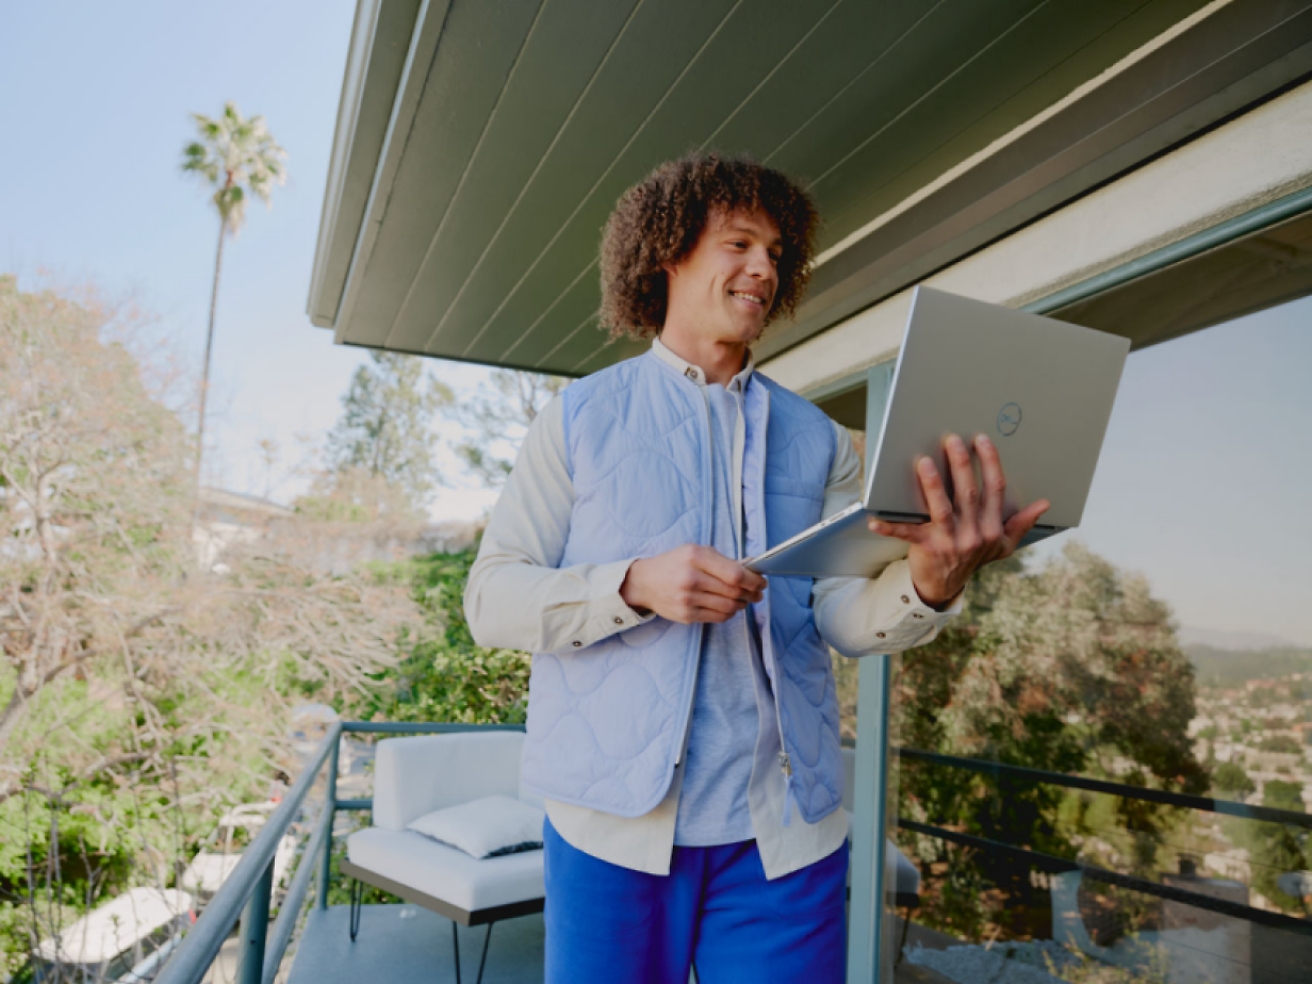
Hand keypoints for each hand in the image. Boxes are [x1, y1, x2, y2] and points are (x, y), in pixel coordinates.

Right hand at [620, 544, 766, 623]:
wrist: (645, 582)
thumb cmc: (674, 564)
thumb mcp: (696, 552)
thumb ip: (722, 560)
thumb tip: (750, 570)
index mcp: (695, 556)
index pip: (734, 574)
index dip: (753, 580)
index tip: (762, 582)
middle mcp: (691, 578)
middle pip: (734, 592)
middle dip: (752, 594)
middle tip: (757, 593)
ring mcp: (687, 599)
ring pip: (729, 607)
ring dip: (742, 604)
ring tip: (744, 600)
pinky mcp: (686, 615)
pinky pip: (718, 617)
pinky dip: (729, 613)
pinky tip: (730, 607)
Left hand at [868, 433, 1048, 607]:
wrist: (945, 585)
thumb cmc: (973, 557)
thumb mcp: (1002, 544)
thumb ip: (1021, 523)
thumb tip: (1044, 503)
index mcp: (992, 528)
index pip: (995, 490)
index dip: (990, 463)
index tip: (982, 440)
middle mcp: (974, 534)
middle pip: (969, 494)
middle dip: (962, 465)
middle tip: (952, 440)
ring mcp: (950, 542)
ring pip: (942, 509)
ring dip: (933, 486)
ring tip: (924, 463)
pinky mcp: (926, 548)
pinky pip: (907, 534)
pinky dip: (889, 527)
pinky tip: (874, 520)